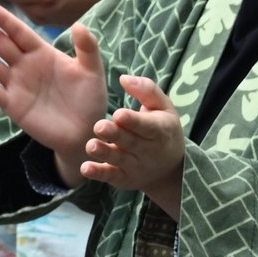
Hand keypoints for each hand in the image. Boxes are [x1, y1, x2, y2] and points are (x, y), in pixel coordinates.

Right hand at [0, 0, 108, 184]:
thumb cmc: (90, 100)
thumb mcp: (92, 72)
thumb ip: (87, 49)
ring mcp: (16, 84)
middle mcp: (25, 65)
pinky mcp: (12, 105)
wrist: (86, 133)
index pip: (19, 32)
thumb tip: (80, 24)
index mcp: (42, 53)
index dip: (3, 19)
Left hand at [82, 74, 185, 217]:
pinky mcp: (124, 178)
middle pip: (131, 142)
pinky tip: (86, 169)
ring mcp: (136, 166)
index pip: (147, 126)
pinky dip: (99, 174)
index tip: (119, 114)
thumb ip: (146, 90)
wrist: (171, 168)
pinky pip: (111, 176)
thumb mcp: (163, 107)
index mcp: (159, 131)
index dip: (133, 121)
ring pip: (119, 160)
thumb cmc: (162, 127)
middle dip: (115, 135)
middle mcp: (149, 151)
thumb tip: (124, 78)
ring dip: (104, 154)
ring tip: (91, 146)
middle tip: (99, 126)